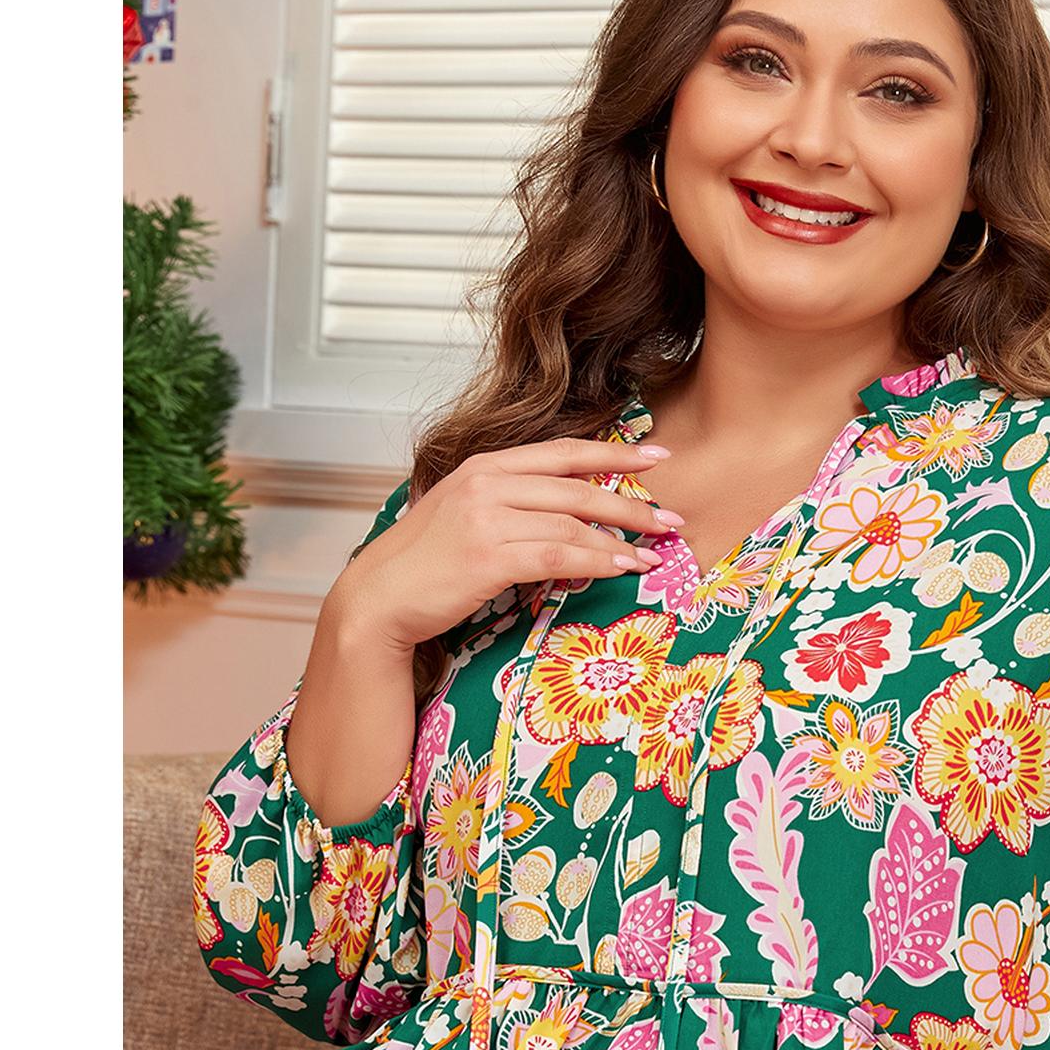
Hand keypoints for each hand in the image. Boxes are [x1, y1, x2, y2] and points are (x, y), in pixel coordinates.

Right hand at [328, 437, 686, 653]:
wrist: (378, 598)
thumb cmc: (425, 565)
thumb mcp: (466, 517)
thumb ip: (512, 506)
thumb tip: (569, 519)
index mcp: (485, 466)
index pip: (563, 452)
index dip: (615, 453)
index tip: (657, 456)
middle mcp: (487, 483)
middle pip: (577, 486)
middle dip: (631, 502)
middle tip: (671, 518)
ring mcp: (486, 517)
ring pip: (572, 522)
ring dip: (620, 539)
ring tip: (653, 555)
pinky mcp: (488, 556)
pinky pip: (557, 554)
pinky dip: (595, 561)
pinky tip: (621, 568)